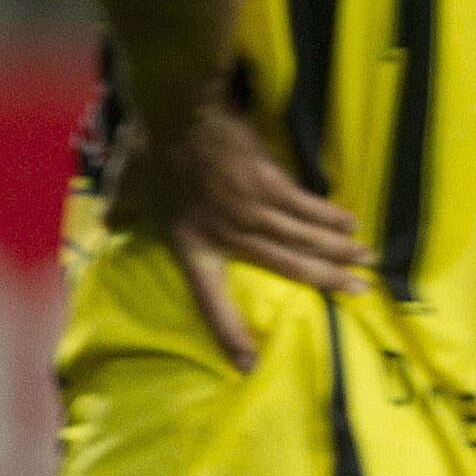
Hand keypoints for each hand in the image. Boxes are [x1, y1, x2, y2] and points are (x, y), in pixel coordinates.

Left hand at [106, 104, 369, 371]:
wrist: (178, 112)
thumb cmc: (151, 148)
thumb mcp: (128, 187)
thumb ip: (124, 209)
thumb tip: (109, 221)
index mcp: (189, 244)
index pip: (210, 300)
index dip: (230, 333)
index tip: (248, 363)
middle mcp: (225, 234)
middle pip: (283, 265)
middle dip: (325, 281)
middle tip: (358, 293)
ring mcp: (251, 209)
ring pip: (302, 238)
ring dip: (338, 250)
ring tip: (365, 261)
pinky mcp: (270, 183)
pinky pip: (307, 206)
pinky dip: (331, 216)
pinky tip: (351, 223)